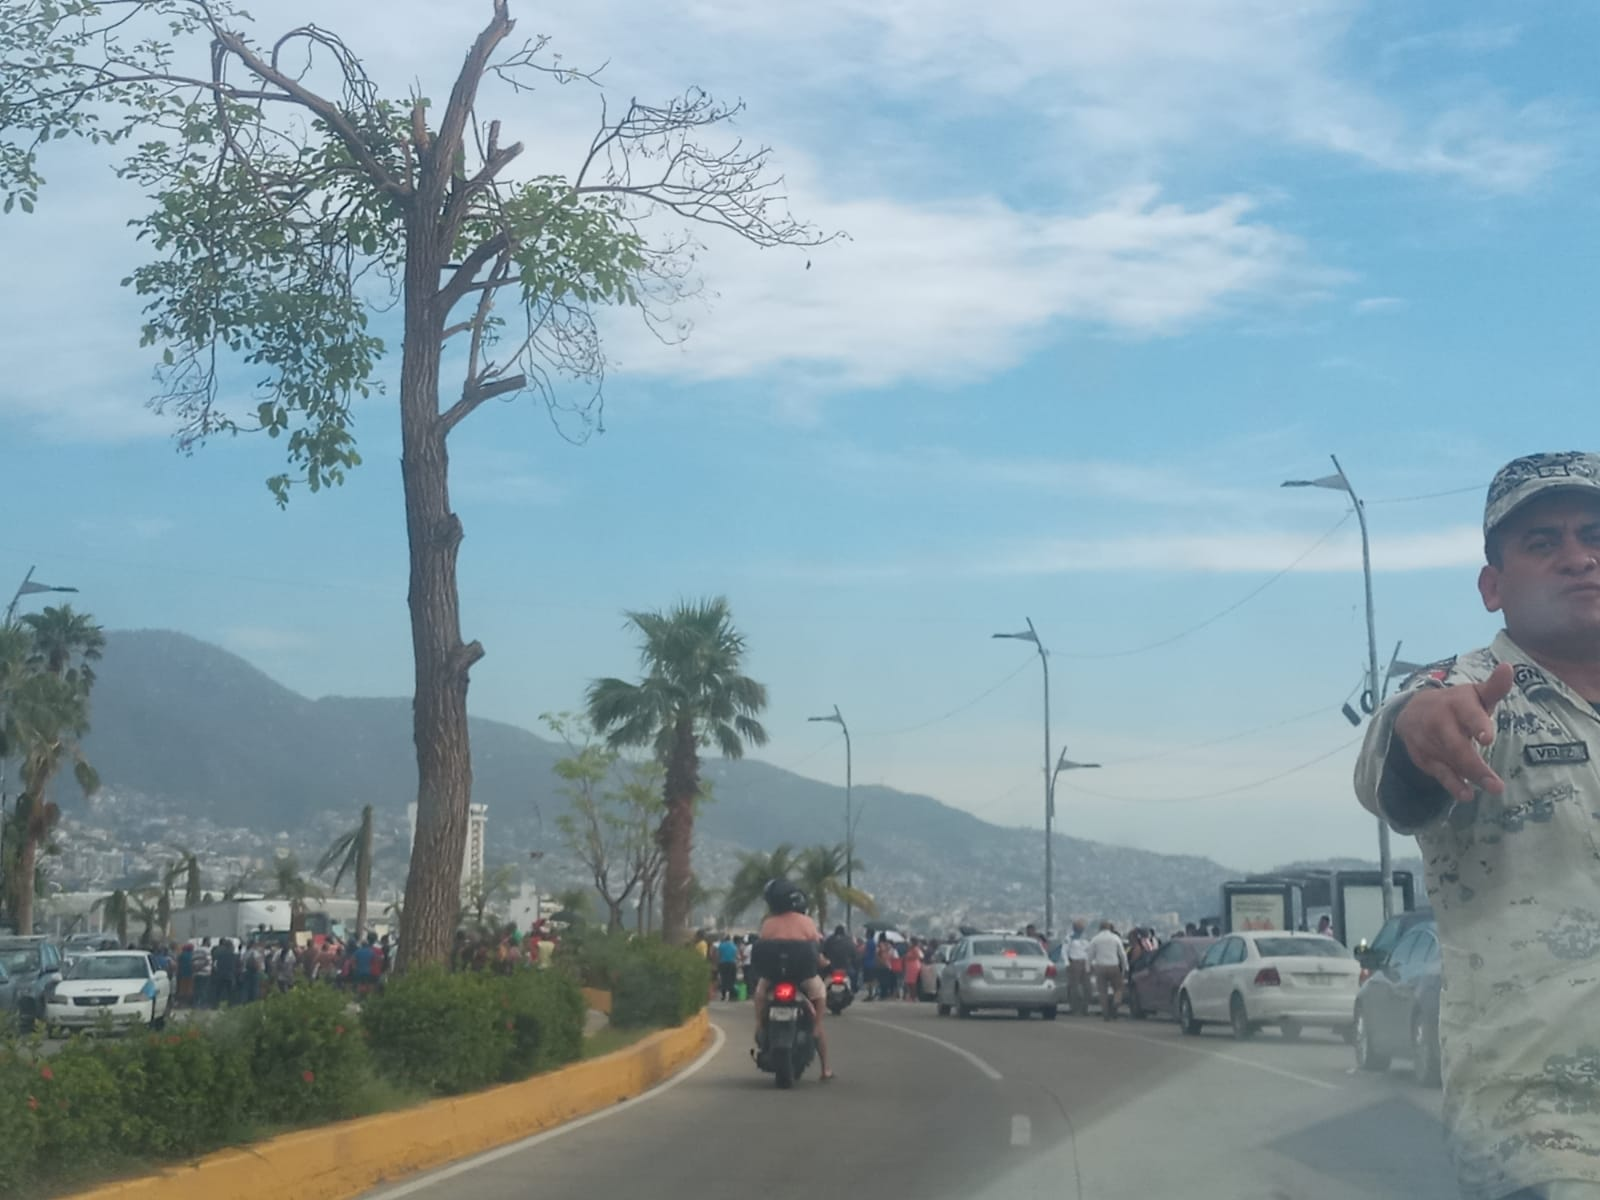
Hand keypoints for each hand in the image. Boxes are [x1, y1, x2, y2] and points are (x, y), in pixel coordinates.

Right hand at [1392, 661, 1514, 802]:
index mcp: (1456, 703)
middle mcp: (1438, 721)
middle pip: (1457, 746)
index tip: (1487, 738)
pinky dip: (1451, 784)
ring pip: (1449, 761)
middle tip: (1497, 785)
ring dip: (1468, 777)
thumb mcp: (1474, 694)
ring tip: (1490, 789)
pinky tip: (1465, 794)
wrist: (1411, 710)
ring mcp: (1427, 740)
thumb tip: (1509, 667)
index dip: (1477, 725)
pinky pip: (1438, 772)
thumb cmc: (1457, 705)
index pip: (1468, 715)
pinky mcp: (1421, 756)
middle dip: (1476, 766)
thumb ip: (1494, 687)